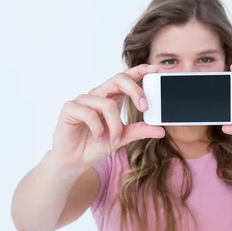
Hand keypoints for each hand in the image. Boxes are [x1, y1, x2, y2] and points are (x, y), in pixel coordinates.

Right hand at [51, 64, 165, 168]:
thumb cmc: (95, 146)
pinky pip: (90, 113)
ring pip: (107, 103)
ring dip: (115, 125)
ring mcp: (83, 100)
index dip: (139, 70)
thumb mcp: (122, 138)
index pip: (126, 78)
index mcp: (111, 98)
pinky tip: (98, 138)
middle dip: (135, 91)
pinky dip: (98, 129)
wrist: (74, 161)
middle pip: (118, 79)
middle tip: (145, 107)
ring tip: (114, 139)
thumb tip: (161, 130)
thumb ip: (139, 131)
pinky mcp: (70, 108)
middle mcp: (97, 95)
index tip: (155, 69)